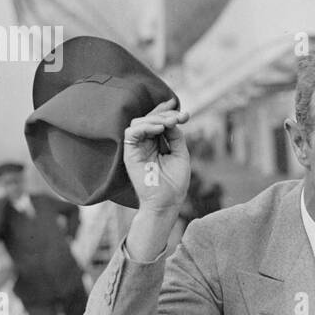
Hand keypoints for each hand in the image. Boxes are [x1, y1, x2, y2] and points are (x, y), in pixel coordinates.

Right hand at [124, 98, 191, 216]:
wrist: (166, 202)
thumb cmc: (174, 182)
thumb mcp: (180, 153)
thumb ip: (175, 135)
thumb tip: (172, 118)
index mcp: (157, 143)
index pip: (158, 121)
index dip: (168, 112)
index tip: (185, 113)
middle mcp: (145, 143)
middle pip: (149, 118)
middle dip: (165, 114)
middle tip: (179, 117)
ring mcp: (137, 147)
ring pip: (139, 122)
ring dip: (156, 118)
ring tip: (170, 123)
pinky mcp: (129, 153)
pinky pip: (131, 132)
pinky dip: (145, 127)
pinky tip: (159, 129)